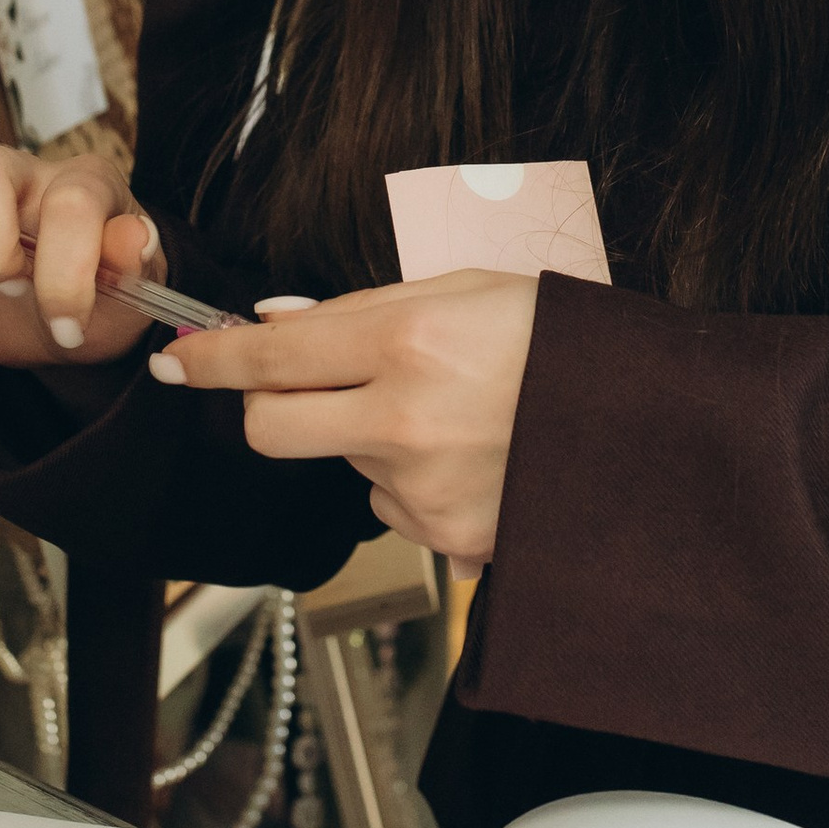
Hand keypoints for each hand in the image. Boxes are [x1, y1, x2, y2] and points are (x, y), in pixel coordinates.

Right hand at [0, 115, 161, 369]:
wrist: (50, 315)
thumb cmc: (91, 303)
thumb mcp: (128, 300)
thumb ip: (134, 268)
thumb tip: (134, 237)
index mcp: (89, 188)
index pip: (69, 207)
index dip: (62, 280)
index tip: (66, 328)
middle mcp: (27, 168)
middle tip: (4, 285)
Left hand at [149, 268, 539, 558]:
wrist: (651, 423)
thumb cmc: (558, 338)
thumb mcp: (464, 288)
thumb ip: (361, 310)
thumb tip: (275, 323)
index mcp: (407, 342)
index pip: (271, 357)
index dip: (210, 360)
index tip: (176, 362)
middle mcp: (404, 422)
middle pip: (271, 430)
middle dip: (267, 406)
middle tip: (304, 385)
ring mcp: (424, 490)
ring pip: (343, 464)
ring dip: (367, 438)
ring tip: (451, 412)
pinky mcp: (449, 539)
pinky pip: (393, 506)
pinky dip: (412, 481)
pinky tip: (470, 455)